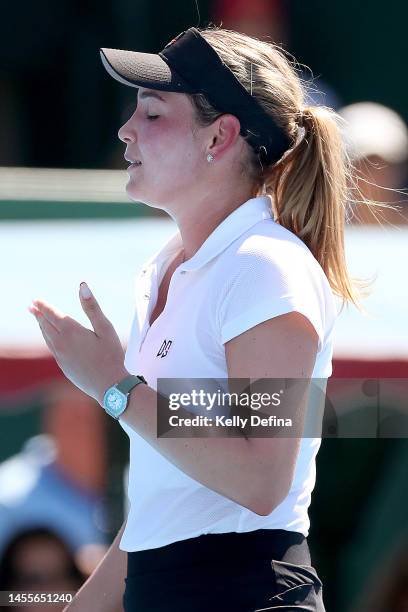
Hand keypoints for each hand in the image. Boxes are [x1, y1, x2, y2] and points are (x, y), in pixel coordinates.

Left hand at [28, 282, 128, 405]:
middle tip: (32, 307)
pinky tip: (51, 338)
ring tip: (39, 319)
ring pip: (47, 337)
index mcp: (71, 331)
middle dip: (39, 315)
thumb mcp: (105, 328)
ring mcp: (61, 356)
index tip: (35, 300)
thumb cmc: (111, 355)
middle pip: (46, 325)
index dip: (43, 306)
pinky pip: (52, 348)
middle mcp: (61, 343)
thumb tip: (82, 286)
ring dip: (42, 326)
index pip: (52, 314)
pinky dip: (48, 339)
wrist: (109, 386)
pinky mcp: (63, 366)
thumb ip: (92, 307)